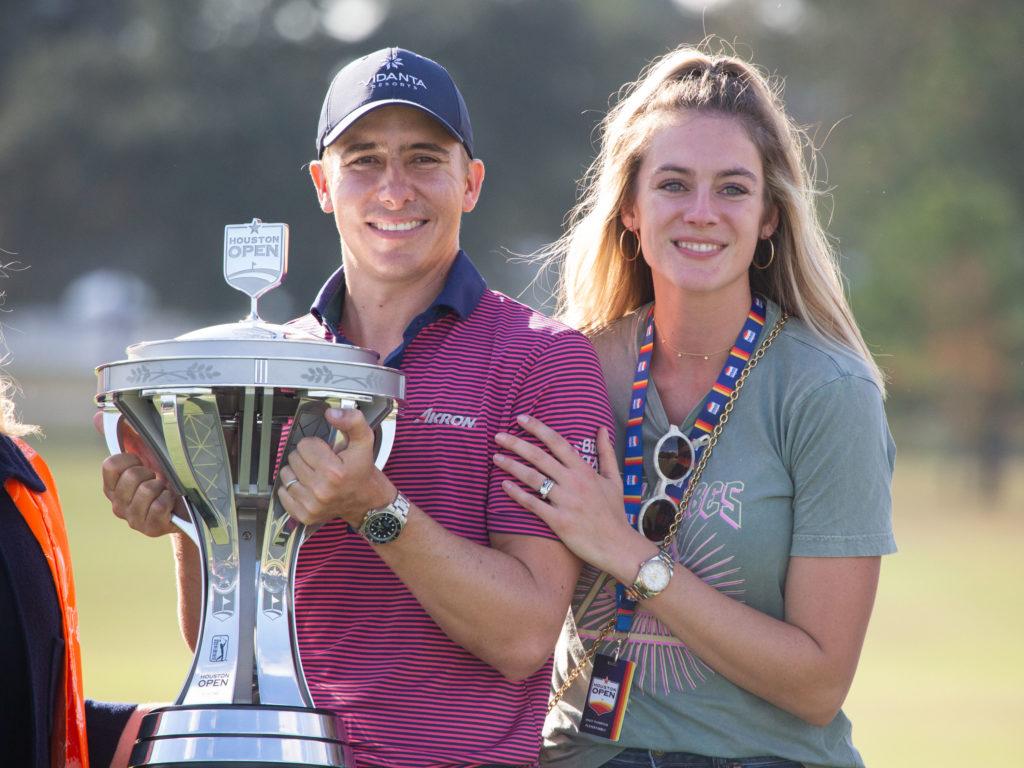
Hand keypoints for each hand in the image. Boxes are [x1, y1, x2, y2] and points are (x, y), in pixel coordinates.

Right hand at [94, 411, 181, 537]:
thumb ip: (124, 433)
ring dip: (161, 486)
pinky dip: (169, 500)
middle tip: (156, 478)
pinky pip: (159, 506)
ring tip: (164, 489)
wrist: (187, 503)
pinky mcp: (150, 528)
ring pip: (146, 490)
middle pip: (130, 477)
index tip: (141, 462)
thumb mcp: (146, 451)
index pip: (111, 465)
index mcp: (112, 485)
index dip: (130, 458)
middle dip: (148, 472)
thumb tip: (98, 416)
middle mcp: (118, 504)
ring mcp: (133, 518)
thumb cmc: (165, 475)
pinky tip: (171, 501)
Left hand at [276, 407, 394, 528]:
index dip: (317, 446)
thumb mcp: (364, 441)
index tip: (328, 453)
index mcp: (334, 472)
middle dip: (307, 458)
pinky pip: (283, 493)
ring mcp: (312, 505)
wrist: (368, 502)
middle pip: (293, 458)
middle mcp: (321, 490)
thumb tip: (332, 413)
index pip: (304, 445)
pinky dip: (293, 489)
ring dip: (298, 472)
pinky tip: (309, 487)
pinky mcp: (305, 515)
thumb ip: (352, 421)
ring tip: (315, 475)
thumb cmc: (363, 472)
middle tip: (323, 464)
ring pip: (286, 475)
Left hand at [493, 414, 648, 577]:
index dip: (538, 428)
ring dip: (512, 466)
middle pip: (540, 457)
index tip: (521, 419)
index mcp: (585, 471)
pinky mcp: (559, 521)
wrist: (618, 546)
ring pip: (533, 478)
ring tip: (495, 457)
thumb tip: (601, 428)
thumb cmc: (614, 512)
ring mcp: (566, 502)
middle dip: (517, 443)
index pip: (558, 442)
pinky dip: (517, 494)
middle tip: (498, 436)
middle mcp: (574, 483)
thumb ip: (606, 452)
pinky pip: (533, 503)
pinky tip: (503, 485)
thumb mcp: (614, 479)